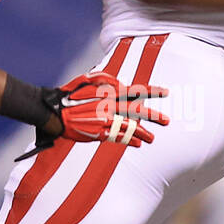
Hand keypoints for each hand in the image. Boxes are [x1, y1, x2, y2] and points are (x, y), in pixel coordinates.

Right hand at [25, 71, 168, 156]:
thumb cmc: (71, 95)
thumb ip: (106, 80)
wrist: (55, 113)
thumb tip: (121, 84)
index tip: (166, 91)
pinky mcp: (100, 134)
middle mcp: (110, 107)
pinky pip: (120, 138)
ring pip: (131, 127)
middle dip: (154, 116)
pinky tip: (138, 144)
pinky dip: (130, 140)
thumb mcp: (87, 79)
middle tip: (167, 121)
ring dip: (144, 133)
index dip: (152, 91)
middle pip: (138, 111)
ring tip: (153, 139)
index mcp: (109, 92)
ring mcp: (106, 121)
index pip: (136, 90)